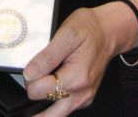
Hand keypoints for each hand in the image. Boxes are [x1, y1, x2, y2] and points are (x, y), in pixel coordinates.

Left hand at [21, 1, 137, 112]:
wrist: (108, 32)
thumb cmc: (89, 29)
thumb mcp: (66, 34)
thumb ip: (47, 56)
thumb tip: (29, 74)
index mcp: (76, 78)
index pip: (38, 91)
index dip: (29, 78)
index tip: (32, 65)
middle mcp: (81, 94)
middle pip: (46, 113)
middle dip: (36, 94)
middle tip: (35, 77)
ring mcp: (83, 98)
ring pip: (55, 113)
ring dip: (44, 100)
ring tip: (43, 79)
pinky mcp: (83, 98)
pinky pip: (63, 107)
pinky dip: (54, 98)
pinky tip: (53, 82)